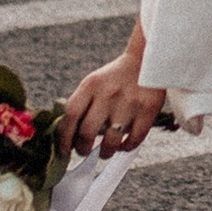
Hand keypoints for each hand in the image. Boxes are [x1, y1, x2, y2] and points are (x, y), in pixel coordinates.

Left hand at [65, 23, 167, 152]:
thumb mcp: (94, 83)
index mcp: (91, 85)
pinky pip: (134, 139)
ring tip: (104, 152)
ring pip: (111, 141)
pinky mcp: (148, 110)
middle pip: (87, 131)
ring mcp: (129, 103)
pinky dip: (126, 147)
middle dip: (82, 148)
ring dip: (105, 152)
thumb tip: (70, 136)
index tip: (63, 149)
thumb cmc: (116, 77)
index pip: (71, 116)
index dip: (64, 137)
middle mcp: (108, 94)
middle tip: (84, 151)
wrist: (147, 59)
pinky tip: (122, 145)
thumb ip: (82, 105)